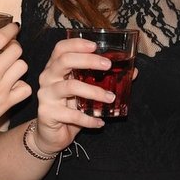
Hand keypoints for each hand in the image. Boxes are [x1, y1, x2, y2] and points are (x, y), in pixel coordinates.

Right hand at [0, 21, 30, 148]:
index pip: (0, 38)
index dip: (10, 29)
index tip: (14, 27)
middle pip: (17, 50)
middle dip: (15, 46)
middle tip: (9, 48)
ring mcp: (1, 89)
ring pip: (23, 67)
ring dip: (18, 64)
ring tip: (11, 65)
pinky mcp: (6, 103)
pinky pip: (25, 89)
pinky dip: (22, 86)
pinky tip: (13, 85)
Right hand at [23, 36, 111, 155]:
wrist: (51, 135)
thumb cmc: (69, 109)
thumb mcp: (86, 92)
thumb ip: (105, 80)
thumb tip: (133, 72)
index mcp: (54, 68)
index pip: (61, 49)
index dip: (76, 44)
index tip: (95, 46)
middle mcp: (47, 78)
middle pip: (64, 61)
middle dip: (88, 60)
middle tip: (108, 65)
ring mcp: (46, 95)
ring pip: (71, 86)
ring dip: (94, 91)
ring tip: (111, 98)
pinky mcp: (47, 113)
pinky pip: (72, 114)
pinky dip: (89, 119)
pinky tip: (100, 122)